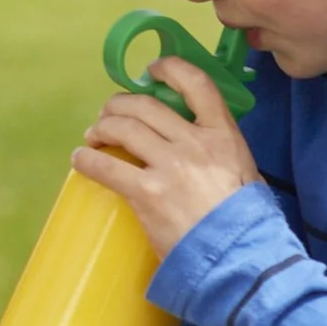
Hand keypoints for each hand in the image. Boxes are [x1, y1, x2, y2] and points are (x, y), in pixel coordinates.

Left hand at [71, 57, 258, 256]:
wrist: (239, 256)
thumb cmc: (245, 221)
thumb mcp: (246, 172)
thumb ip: (219, 151)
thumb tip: (193, 143)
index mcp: (223, 135)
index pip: (197, 85)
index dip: (170, 69)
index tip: (151, 70)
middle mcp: (195, 143)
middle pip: (145, 106)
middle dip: (119, 105)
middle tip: (107, 116)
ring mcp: (170, 166)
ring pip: (122, 129)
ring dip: (100, 129)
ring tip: (93, 137)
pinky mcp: (147, 192)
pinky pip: (105, 166)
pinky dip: (87, 159)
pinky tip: (81, 159)